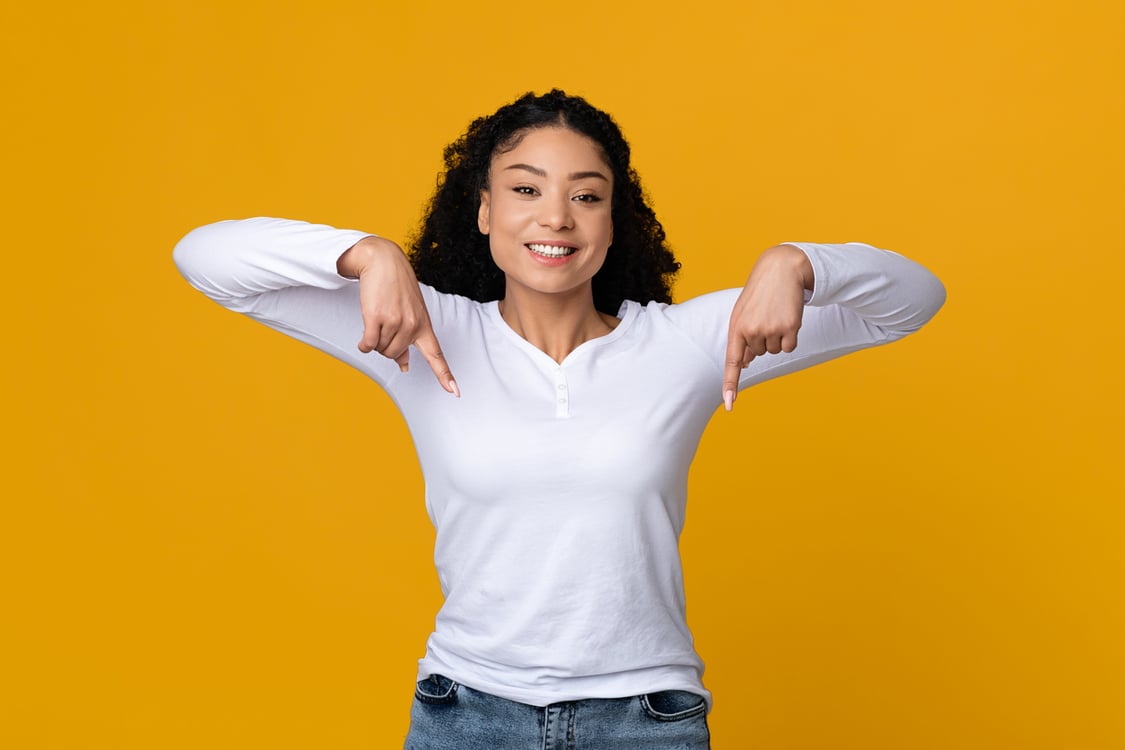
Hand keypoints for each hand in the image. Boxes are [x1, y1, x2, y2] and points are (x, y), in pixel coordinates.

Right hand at [337, 237, 458, 395]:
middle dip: (385, 345)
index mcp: (424, 326)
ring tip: (377, 318)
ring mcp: (396, 321)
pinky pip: (368, 344)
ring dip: (374, 339)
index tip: (455, 392)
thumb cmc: (397, 288)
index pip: (437, 355)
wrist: (384, 261)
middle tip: (384, 323)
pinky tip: (364, 334)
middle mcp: (413, 326)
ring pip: (380, 349)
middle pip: (394, 355)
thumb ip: (408, 341)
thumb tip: (403, 366)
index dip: (445, 376)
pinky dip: (363, 343)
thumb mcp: (410, 313)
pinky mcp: (377, 317)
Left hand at [723, 244, 813, 410]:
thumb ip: (742, 339)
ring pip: (774, 351)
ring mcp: (772, 329)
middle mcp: (752, 330)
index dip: (730, 383)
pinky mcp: (790, 327)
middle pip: (758, 354)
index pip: (732, 361)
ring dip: (777, 338)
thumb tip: (744, 364)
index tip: (730, 403)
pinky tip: (787, 320)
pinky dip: (790, 338)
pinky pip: (789, 348)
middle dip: (762, 339)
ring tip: (775, 315)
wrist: (781, 270)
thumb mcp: (743, 313)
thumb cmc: (759, 294)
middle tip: (765, 316)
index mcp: (736, 327)